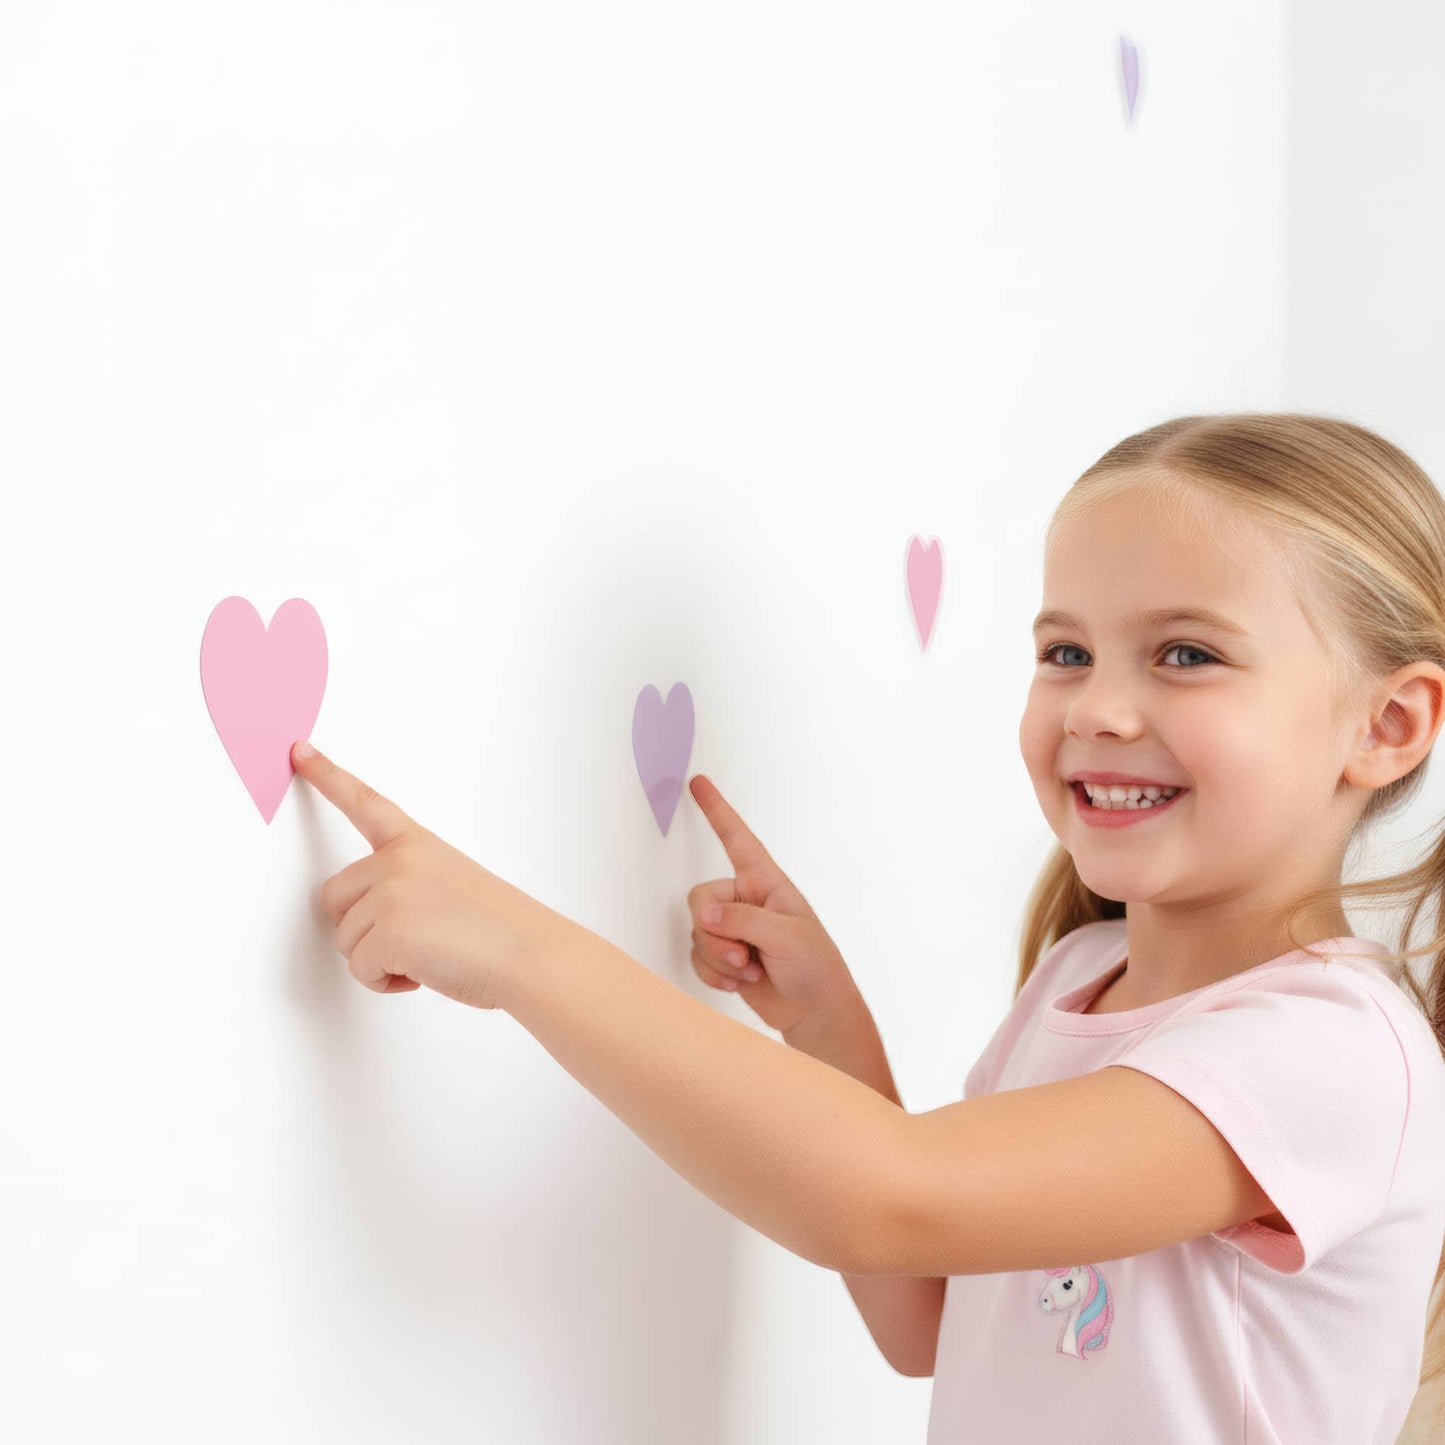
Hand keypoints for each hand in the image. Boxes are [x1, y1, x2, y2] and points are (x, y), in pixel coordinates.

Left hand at [291, 741, 569, 1009]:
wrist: (530, 954)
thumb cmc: (500, 929)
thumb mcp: (450, 883)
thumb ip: (406, 883)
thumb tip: (371, 918)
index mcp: (416, 844)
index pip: (364, 803)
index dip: (328, 776)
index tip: (300, 752)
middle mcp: (397, 861)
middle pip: (335, 897)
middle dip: (360, 927)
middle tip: (410, 938)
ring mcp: (389, 894)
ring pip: (345, 939)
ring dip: (379, 959)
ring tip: (429, 956)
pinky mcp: (385, 932)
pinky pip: (360, 969)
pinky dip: (386, 981)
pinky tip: (425, 973)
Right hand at [687, 774, 862, 1039]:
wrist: (815, 1014)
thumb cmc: (815, 968)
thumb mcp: (785, 936)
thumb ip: (741, 919)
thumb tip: (702, 914)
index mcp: (766, 882)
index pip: (737, 839)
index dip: (717, 810)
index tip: (699, 783)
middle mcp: (746, 900)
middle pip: (700, 898)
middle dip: (716, 932)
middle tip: (744, 954)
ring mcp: (733, 928)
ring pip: (697, 931)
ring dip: (719, 957)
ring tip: (750, 969)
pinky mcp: (723, 955)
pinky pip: (696, 956)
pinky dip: (714, 973)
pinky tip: (740, 982)